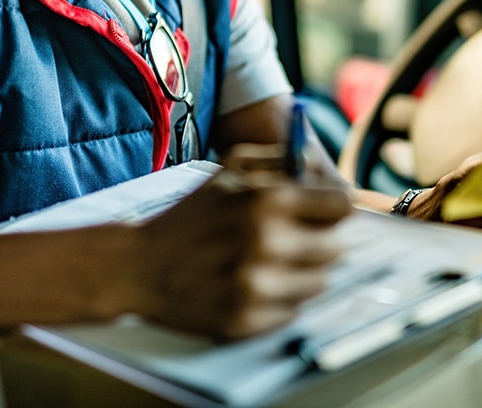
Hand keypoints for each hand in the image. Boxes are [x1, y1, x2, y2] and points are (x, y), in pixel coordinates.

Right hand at [128, 153, 351, 338]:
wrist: (140, 266)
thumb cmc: (192, 214)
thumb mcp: (232, 170)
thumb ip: (284, 160)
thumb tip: (325, 170)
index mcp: (268, 199)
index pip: (341, 205)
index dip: (332, 207)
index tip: (323, 213)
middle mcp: (267, 242)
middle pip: (335, 247)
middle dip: (317, 241)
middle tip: (291, 240)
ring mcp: (258, 285)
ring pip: (319, 282)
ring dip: (300, 273)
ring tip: (268, 263)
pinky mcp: (248, 320)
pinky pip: (293, 310)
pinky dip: (278, 299)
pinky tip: (251, 285)